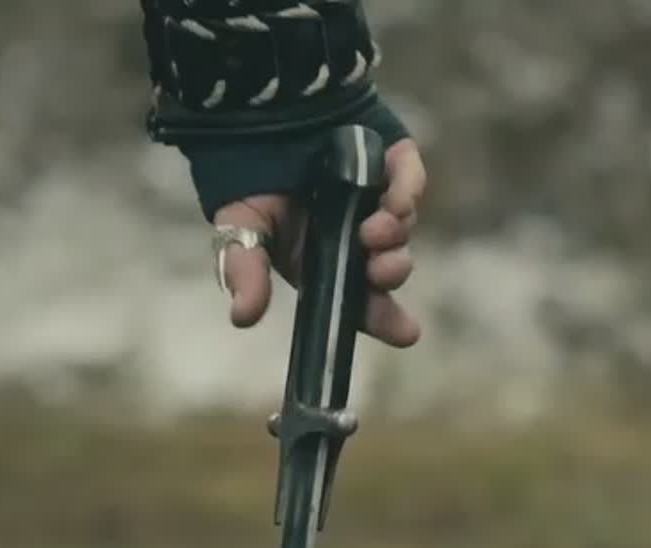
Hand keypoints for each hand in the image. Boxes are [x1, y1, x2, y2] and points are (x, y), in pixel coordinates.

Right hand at [212, 139, 424, 347]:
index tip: (407, 333)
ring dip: (394, 236)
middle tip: (379, 272)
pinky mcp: (393, 160)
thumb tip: (242, 318)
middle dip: (390, 273)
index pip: (363, 299)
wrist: (256, 111)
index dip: (386, 319)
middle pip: (390, 267)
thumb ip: (244, 272)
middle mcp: (359, 233)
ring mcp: (379, 195)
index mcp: (327, 260)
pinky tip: (392, 202)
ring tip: (371, 230)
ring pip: (402, 226)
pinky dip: (406, 194)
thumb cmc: (248, 178)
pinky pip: (411, 183)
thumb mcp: (239, 229)